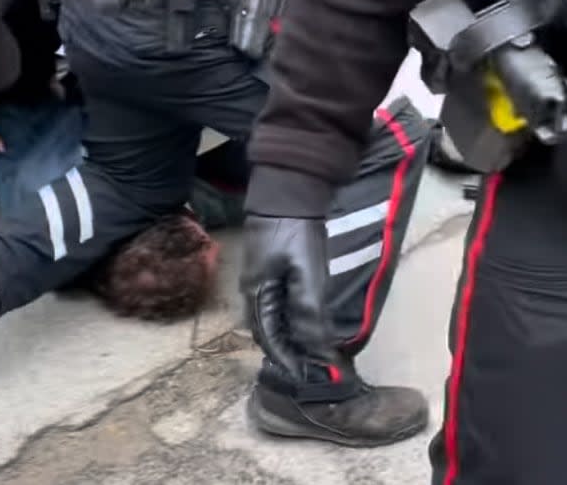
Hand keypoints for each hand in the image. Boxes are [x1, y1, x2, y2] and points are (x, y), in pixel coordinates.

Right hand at [240, 215, 337, 377]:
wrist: (285, 192)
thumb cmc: (295, 232)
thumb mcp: (306, 272)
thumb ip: (308, 311)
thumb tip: (315, 347)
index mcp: (257, 293)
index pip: (269, 338)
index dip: (287, 359)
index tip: (305, 376)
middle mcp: (251, 289)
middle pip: (265, 330)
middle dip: (284, 349)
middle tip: (308, 364)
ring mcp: (255, 276)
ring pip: (268, 315)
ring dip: (284, 332)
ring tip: (305, 345)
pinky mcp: (264, 266)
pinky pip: (271, 301)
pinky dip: (284, 314)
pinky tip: (298, 316)